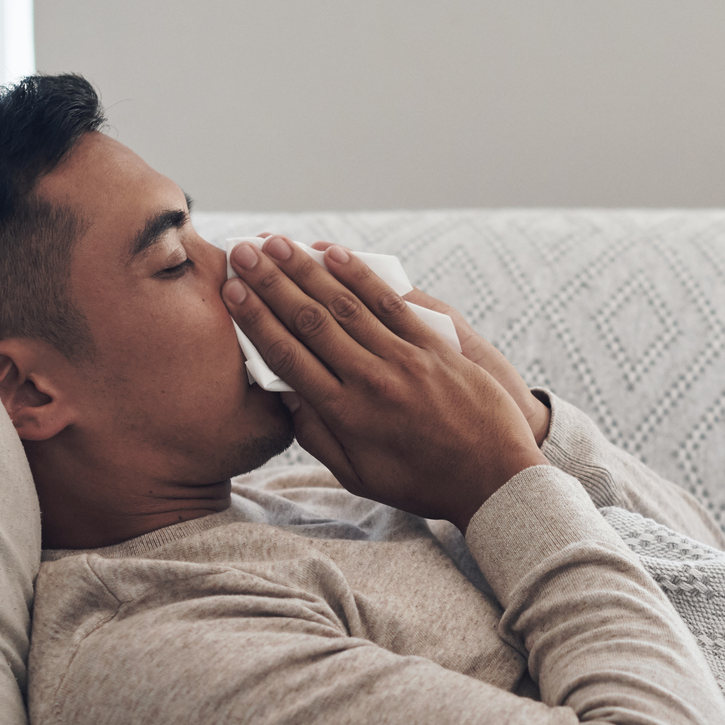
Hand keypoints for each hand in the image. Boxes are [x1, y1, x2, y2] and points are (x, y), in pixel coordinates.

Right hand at [224, 236, 547, 528]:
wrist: (494, 479)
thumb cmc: (422, 482)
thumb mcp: (360, 476)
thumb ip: (318, 436)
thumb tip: (284, 397)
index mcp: (344, 416)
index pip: (288, 357)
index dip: (255, 320)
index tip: (231, 292)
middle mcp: (370, 382)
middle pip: (309, 322)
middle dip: (270, 283)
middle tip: (241, 252)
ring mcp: (404, 361)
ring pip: (345, 305)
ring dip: (306, 269)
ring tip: (275, 242)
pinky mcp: (435, 347)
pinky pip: (391, 303)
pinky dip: (360, 275)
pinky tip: (334, 253)